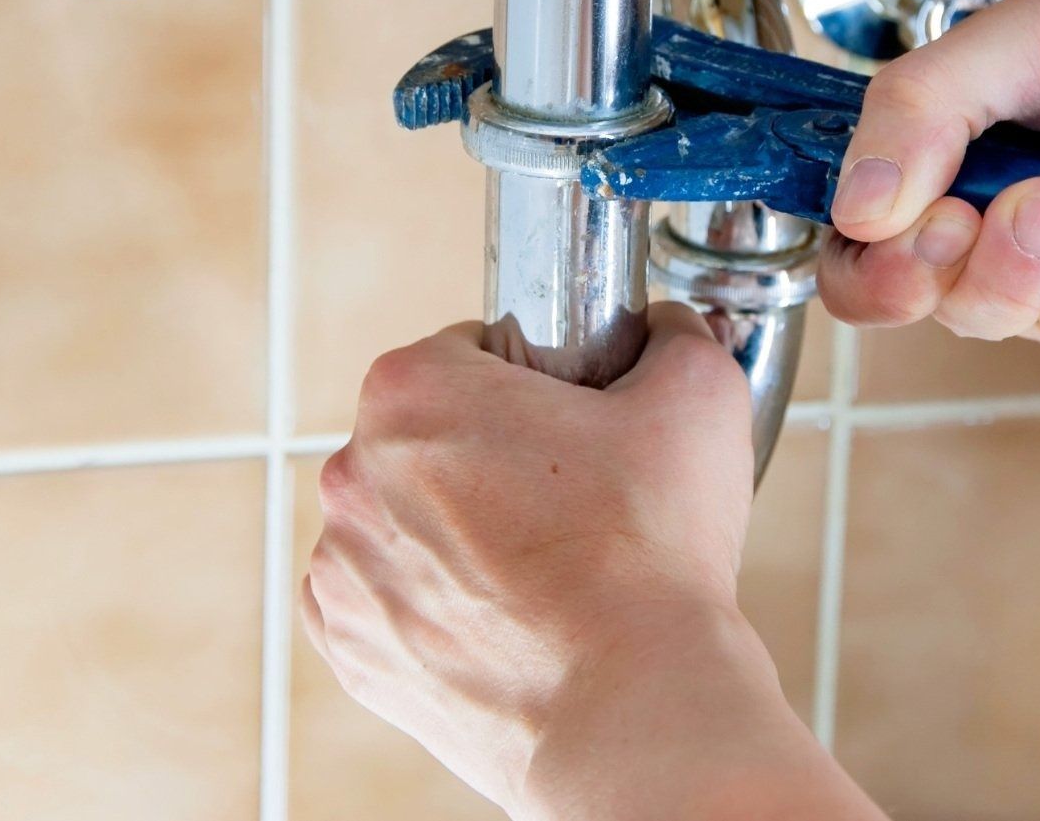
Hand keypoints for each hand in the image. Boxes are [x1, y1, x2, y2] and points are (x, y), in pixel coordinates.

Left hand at [303, 304, 885, 820]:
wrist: (634, 709)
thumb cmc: (652, 558)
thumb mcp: (696, 396)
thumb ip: (674, 334)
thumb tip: (666, 330)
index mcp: (411, 391)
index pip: (471, 351)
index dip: (535, 382)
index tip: (574, 423)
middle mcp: (353, 473)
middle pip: (430, 435)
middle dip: (492, 454)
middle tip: (571, 496)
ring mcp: (343, 569)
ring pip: (407, 518)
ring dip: (459, 529)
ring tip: (545, 567)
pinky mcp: (351, 649)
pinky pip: (387, 598)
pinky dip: (434, 601)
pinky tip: (504, 615)